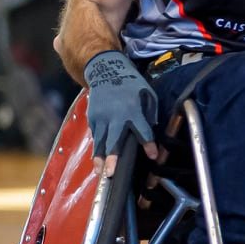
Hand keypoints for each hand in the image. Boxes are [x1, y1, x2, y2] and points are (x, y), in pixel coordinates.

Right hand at [82, 50, 158, 177]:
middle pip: (114, 140)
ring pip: (100, 142)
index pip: (142, 130)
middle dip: (112, 157)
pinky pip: (96, 135)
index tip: (152, 155)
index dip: (148, 143)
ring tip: (99, 172)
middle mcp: (115, 116)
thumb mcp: (147, 93)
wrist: (105, 71)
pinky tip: (97, 159)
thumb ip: (151, 111)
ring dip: (99, 157)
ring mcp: (101, 117)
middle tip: (110, 172)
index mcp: (132, 110)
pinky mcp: (92, 118)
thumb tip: (152, 127)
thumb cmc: (130, 83)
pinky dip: (97, 147)